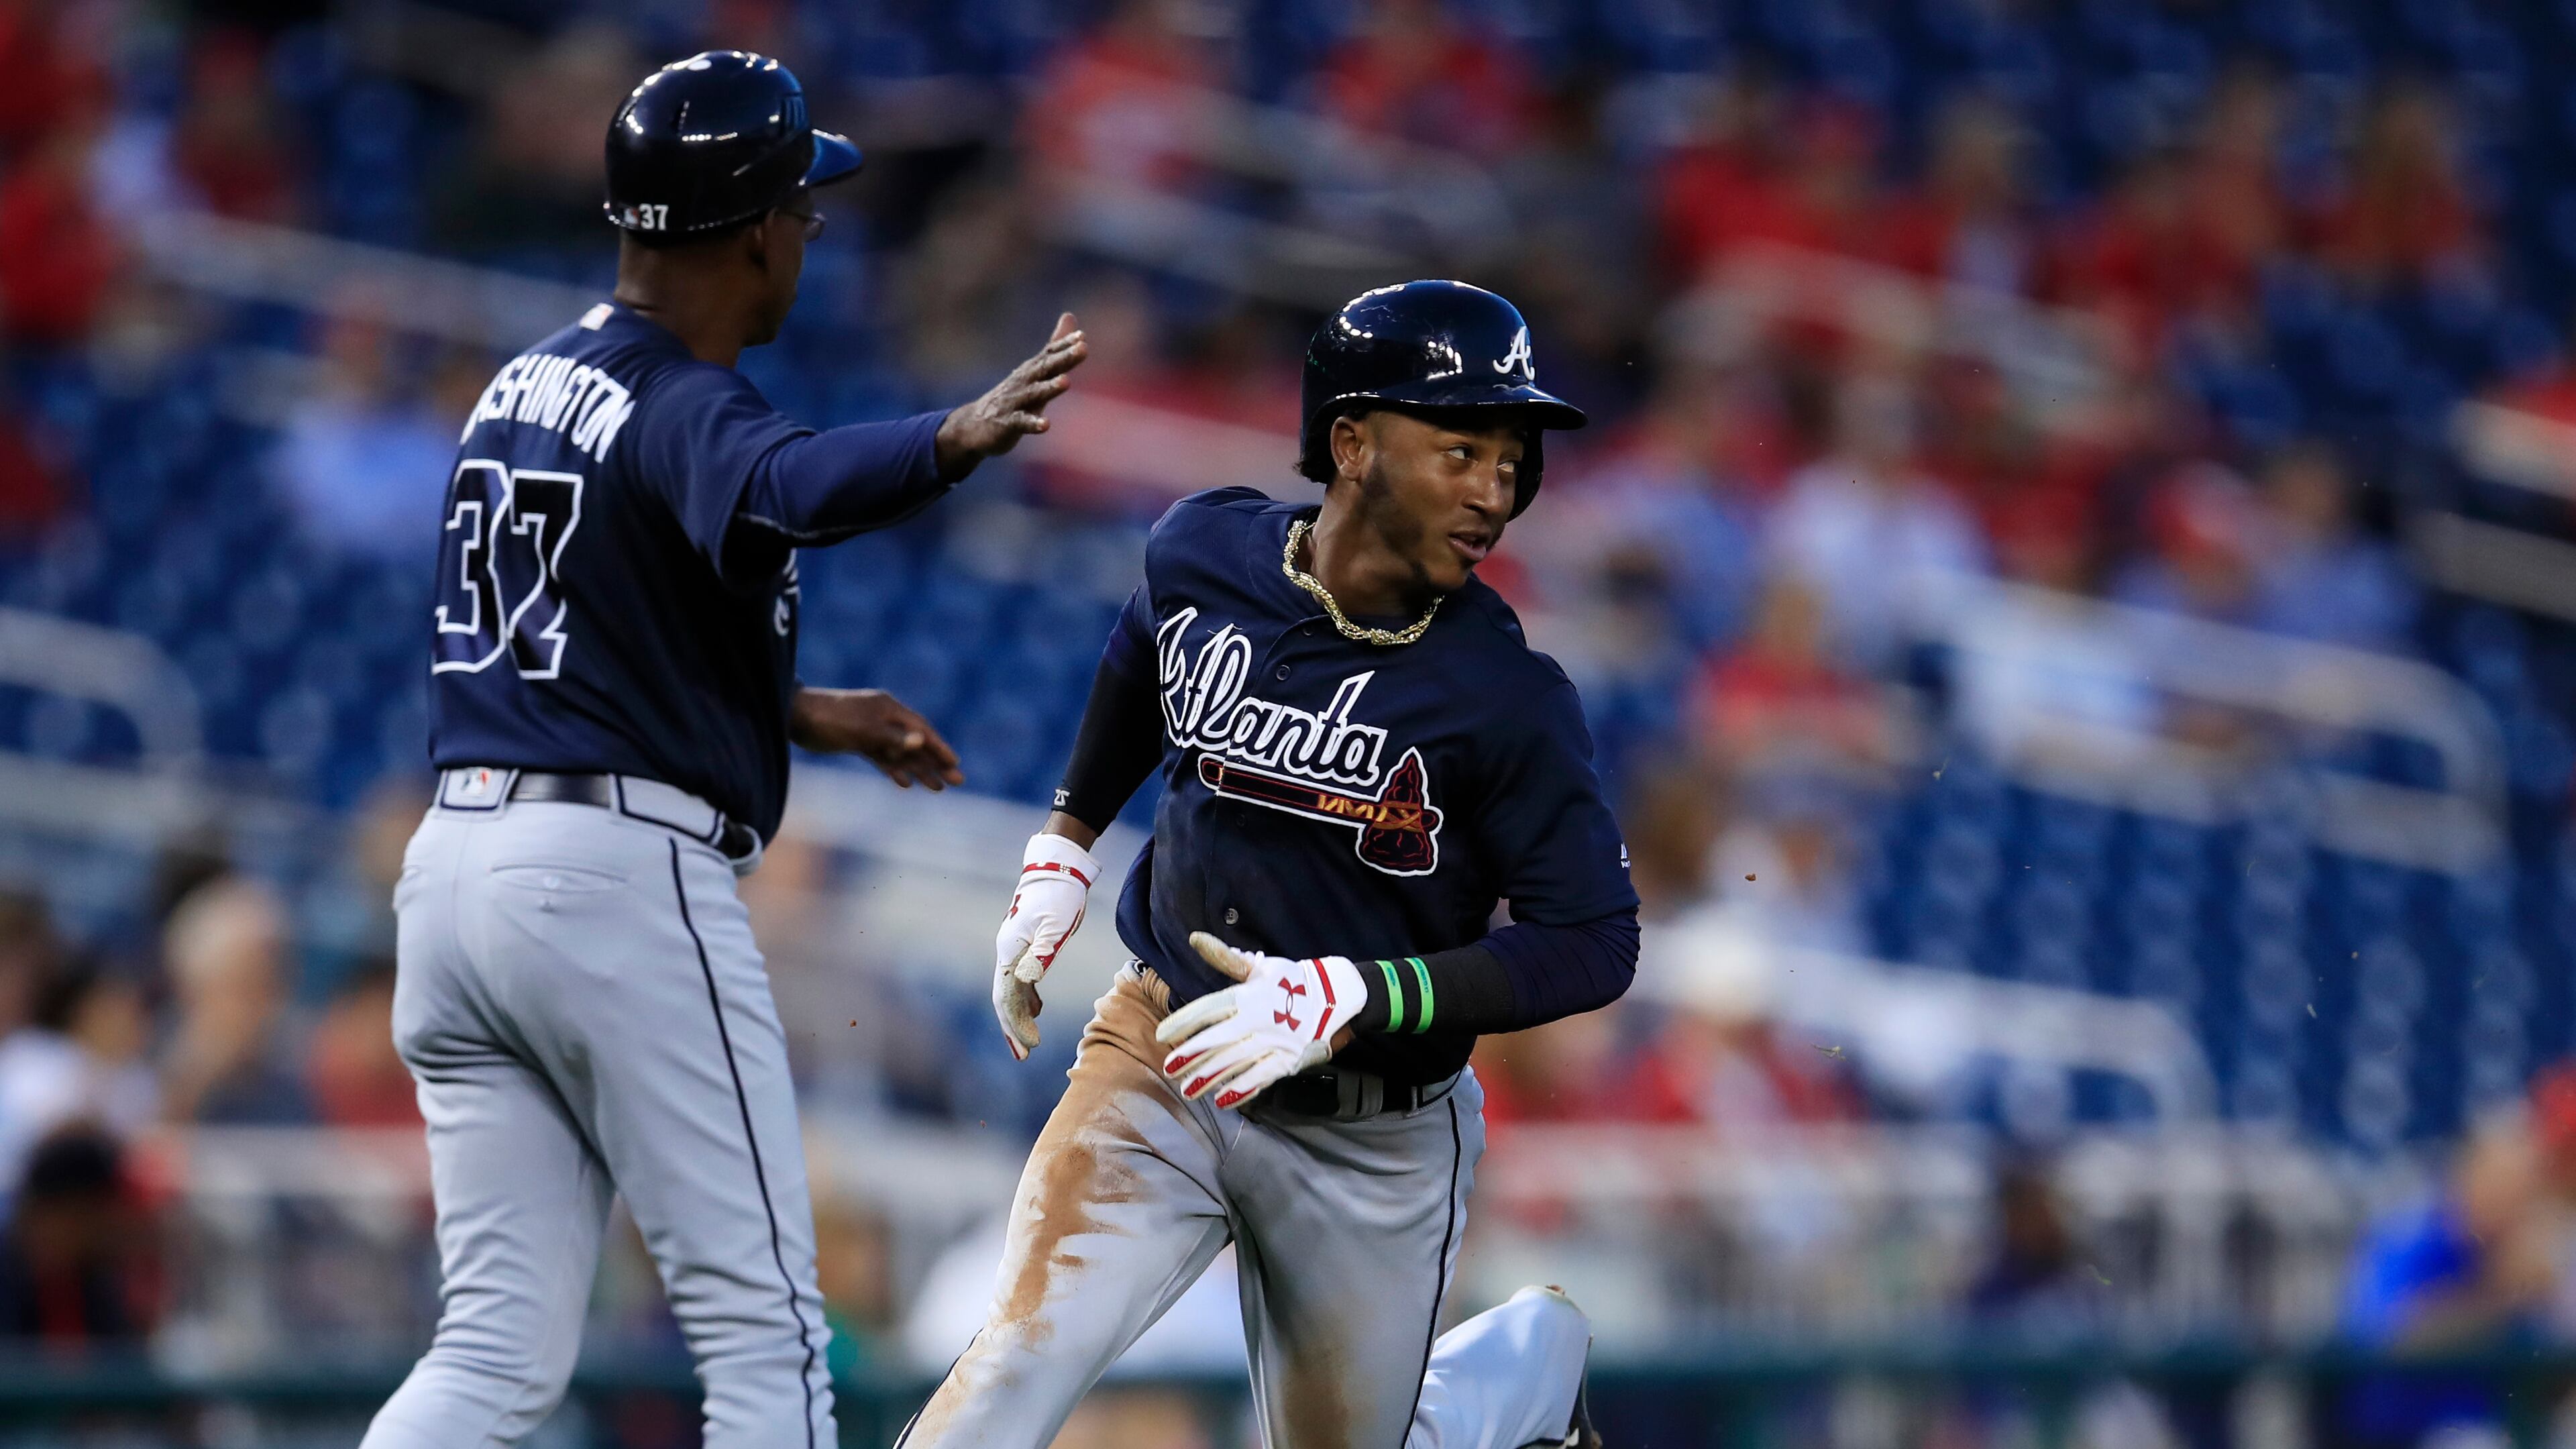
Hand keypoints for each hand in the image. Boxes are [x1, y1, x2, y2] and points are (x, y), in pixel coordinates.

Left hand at [790, 687, 961, 788]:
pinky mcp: (858, 741)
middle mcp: (884, 719)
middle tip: (957, 781)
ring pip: (901, 753)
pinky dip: (894, 769)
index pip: (921, 730)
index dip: (939, 747)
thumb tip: (922, 740)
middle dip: (936, 762)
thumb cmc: (830, 719)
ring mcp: (871, 730)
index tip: (955, 763)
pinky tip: (905, 783)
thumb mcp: (863, 729)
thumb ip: (893, 737)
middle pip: (916, 743)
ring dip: (919, 770)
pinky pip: (882, 757)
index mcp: (889, 709)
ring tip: (938, 788)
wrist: (795, 717)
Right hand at [934, 313, 1086, 478]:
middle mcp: (1024, 382)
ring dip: (1049, 387)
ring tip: (1067, 382)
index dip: (1066, 345)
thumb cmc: (1011, 397)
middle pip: (1045, 368)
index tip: (1082, 336)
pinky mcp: (1007, 423)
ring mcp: (1015, 402)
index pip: (1050, 354)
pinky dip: (1033, 423)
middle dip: (1064, 359)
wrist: (974, 425)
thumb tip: (1070, 316)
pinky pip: (1021, 423)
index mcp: (1032, 371)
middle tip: (1083, 349)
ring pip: (1034, 394)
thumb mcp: (1034, 372)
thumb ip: (1054, 348)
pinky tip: (1046, 425)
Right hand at [992, 831, 1100, 1060]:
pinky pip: (1022, 979)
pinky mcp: (1026, 946)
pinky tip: (1037, 1012)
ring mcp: (1015, 949)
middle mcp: (1007, 952)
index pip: (1008, 996)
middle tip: (1023, 1057)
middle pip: (1005, 998)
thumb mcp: (1056, 925)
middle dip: (1012, 1028)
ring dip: (1019, 1017)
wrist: (1058, 868)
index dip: (1017, 1023)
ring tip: (1027, 1044)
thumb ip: (1042, 952)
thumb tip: (1027, 980)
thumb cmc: (1059, 895)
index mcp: (1010, 950)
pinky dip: (1028, 999)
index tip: (1032, 1045)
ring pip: (1012, 991)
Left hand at [1153, 932, 1365, 1109]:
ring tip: (1188, 1090)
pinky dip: (1242, 1089)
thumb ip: (1224, 957)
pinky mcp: (1288, 1060)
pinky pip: (1262, 1077)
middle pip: (1220, 1039)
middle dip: (1193, 1055)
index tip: (1162, 1035)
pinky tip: (1223, 1101)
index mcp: (1249, 994)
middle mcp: (1260, 1019)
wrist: (1333, 996)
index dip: (1184, 1022)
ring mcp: (1275, 1042)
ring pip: (1237, 1062)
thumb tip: (1195, 938)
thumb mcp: (1257, 966)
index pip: (1210, 1008)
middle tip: (1169, 1068)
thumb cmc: (1288, 980)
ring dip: (1211, 1077)